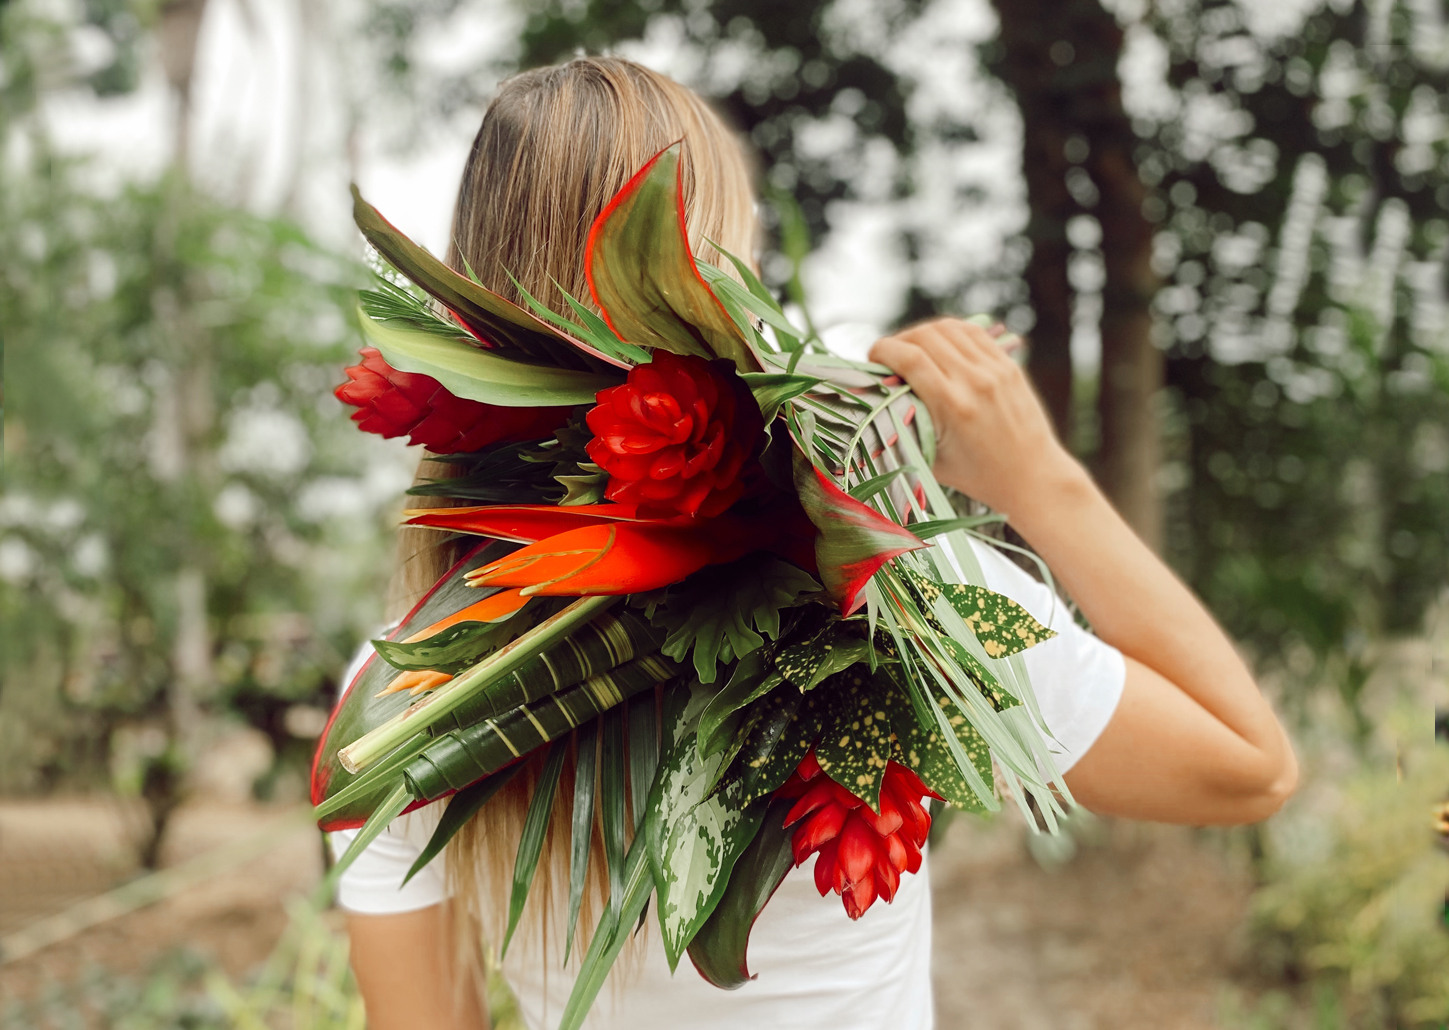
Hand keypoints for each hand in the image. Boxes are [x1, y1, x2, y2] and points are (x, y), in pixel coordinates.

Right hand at [869, 318, 1081, 516]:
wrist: (1032, 476)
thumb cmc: (978, 477)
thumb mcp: (932, 459)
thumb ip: (903, 429)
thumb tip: (874, 402)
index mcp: (952, 406)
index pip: (909, 358)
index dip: (883, 350)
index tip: (872, 359)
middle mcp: (975, 381)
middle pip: (925, 336)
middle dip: (898, 340)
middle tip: (889, 357)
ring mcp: (995, 370)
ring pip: (948, 328)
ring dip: (922, 332)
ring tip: (913, 348)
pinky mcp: (1009, 366)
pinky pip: (973, 333)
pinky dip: (950, 332)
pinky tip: (940, 345)